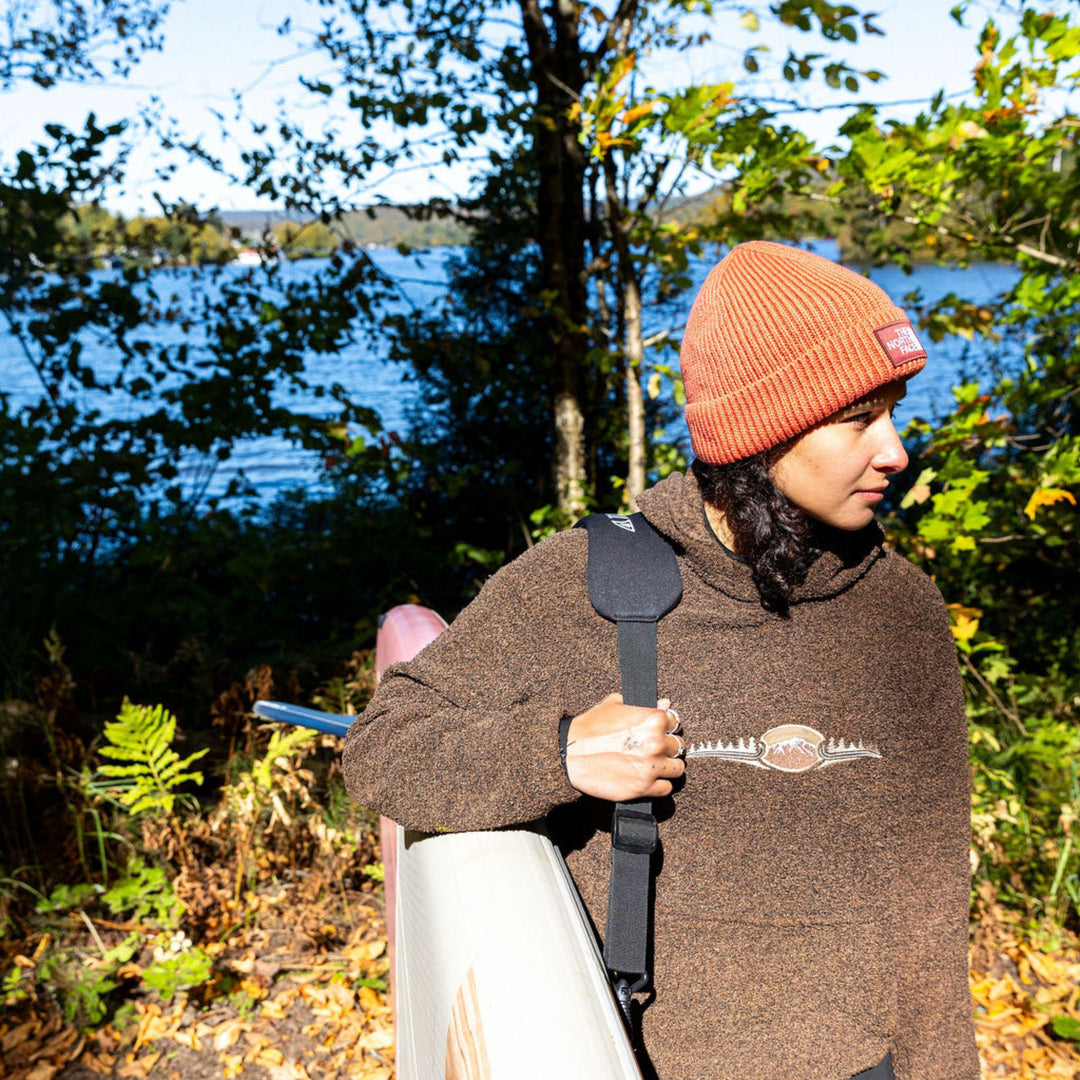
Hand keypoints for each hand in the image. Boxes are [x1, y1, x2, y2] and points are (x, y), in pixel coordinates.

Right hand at [565, 694, 685, 801]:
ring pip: (677, 769)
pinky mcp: (644, 787)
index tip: (660, 732)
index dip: (666, 727)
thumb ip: (643, 704)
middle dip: (667, 748)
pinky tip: (647, 779)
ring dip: (667, 767)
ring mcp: (652, 766)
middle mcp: (656, 742)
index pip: (674, 722)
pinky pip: (666, 788)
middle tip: (654, 750)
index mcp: (652, 719)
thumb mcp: (614, 705)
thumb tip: (664, 703)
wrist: (570, 754)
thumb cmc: (589, 728)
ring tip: (653, 765)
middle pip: (678, 746)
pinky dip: (659, 785)